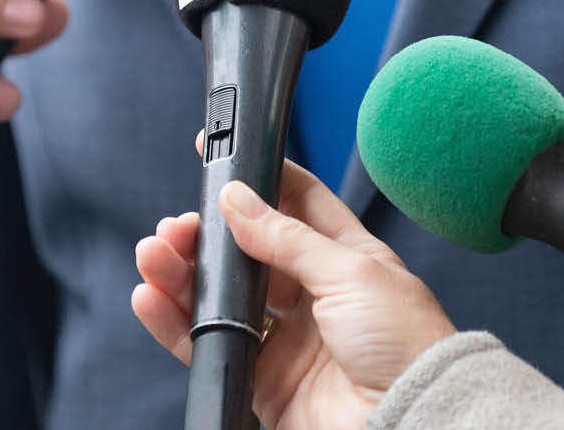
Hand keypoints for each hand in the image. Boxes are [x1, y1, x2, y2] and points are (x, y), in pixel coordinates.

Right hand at [131, 157, 455, 429]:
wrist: (411, 422)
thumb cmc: (407, 347)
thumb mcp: (351, 272)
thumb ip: (287, 237)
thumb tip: (238, 200)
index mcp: (345, 256)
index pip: (294, 203)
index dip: (257, 179)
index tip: (219, 160)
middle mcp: (313, 293)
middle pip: (245, 250)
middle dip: (206, 232)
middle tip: (179, 225)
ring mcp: (286, 336)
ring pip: (219, 295)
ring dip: (181, 271)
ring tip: (154, 253)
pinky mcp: (261, 377)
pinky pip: (207, 343)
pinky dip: (173, 321)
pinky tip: (151, 297)